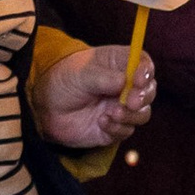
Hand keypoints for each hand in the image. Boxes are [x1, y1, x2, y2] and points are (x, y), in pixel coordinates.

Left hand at [37, 39, 157, 150]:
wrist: (45, 107)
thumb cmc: (63, 80)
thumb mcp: (80, 74)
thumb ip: (103, 78)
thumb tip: (125, 81)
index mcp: (119, 63)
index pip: (143, 64)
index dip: (146, 71)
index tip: (138, 79)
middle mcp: (125, 86)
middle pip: (149, 90)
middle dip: (143, 96)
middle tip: (130, 101)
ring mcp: (121, 107)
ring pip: (143, 113)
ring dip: (132, 115)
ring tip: (112, 113)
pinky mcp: (115, 128)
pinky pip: (127, 130)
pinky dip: (118, 128)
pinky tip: (101, 122)